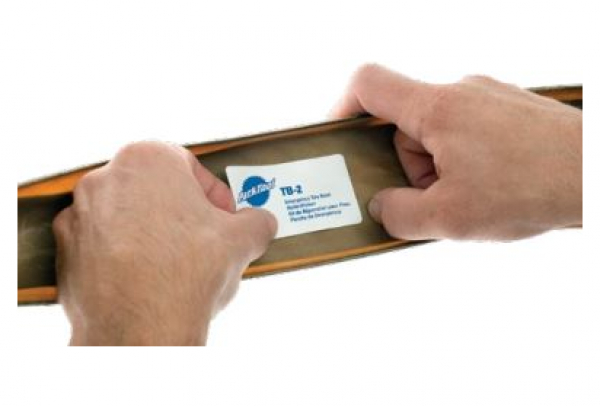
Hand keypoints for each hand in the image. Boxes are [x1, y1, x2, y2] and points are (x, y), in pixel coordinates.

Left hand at [53, 141, 276, 344]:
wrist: (140, 330)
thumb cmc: (187, 273)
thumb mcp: (242, 240)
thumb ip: (256, 221)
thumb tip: (261, 223)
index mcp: (148, 159)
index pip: (189, 166)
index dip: (214, 194)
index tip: (224, 216)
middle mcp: (105, 178)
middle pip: (155, 190)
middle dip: (181, 212)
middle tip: (203, 240)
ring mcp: (79, 215)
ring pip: (127, 216)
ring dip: (152, 233)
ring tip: (176, 264)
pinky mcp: (66, 251)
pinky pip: (102, 245)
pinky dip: (123, 256)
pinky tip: (146, 279)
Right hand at [331, 64, 581, 239]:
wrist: (599, 174)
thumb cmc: (531, 187)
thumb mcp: (450, 217)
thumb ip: (399, 215)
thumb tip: (381, 207)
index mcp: (435, 109)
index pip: (368, 84)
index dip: (343, 108)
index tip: (342, 138)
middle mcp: (460, 91)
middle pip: (404, 122)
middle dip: (408, 164)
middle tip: (432, 197)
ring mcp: (487, 96)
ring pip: (437, 130)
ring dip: (439, 166)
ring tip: (471, 197)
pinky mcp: (509, 108)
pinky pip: (467, 129)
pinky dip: (464, 158)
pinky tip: (490, 186)